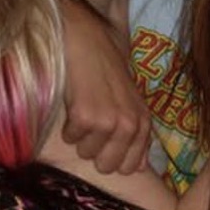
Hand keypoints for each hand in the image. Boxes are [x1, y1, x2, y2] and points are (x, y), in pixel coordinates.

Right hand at [59, 0, 151, 174]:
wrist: (87, 40)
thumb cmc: (106, 71)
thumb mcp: (131, 102)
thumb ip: (137, 135)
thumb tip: (137, 169)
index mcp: (143, 123)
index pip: (129, 166)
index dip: (112, 158)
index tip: (104, 140)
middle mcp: (129, 125)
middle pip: (106, 166)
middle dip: (95, 150)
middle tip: (92, 125)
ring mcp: (108, 121)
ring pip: (85, 153)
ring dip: (79, 135)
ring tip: (83, 109)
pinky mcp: (85, 116)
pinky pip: (70, 138)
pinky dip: (66, 125)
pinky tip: (73, 103)